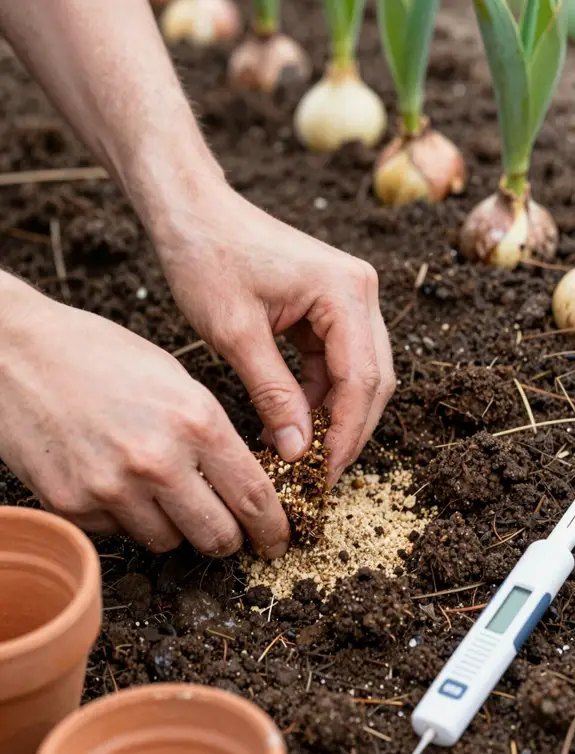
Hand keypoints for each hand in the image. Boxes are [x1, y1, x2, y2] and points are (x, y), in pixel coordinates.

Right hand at [0, 275, 288, 556]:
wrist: (16, 352)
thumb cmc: (98, 354)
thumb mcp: (173, 377)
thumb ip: (210, 432)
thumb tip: (239, 483)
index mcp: (195, 420)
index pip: (254, 496)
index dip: (273, 527)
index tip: (278, 541)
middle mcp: (157, 461)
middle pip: (217, 536)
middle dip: (230, 539)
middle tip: (228, 532)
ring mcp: (111, 488)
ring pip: (169, 542)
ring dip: (175, 526)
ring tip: (158, 490)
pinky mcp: (72, 506)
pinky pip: (120, 534)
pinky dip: (127, 518)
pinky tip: (113, 480)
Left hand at [155, 183, 395, 484]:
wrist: (191, 210)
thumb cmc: (206, 259)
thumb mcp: (237, 336)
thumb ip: (274, 395)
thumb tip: (300, 454)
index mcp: (345, 292)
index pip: (362, 380)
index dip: (346, 436)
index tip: (323, 478)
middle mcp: (359, 291)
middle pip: (372, 380)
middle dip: (347, 432)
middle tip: (318, 477)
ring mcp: (348, 297)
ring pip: (358, 375)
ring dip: (333, 417)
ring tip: (301, 456)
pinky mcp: (328, 306)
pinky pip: (335, 362)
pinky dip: (317, 396)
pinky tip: (292, 423)